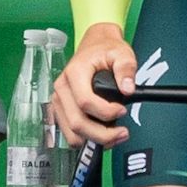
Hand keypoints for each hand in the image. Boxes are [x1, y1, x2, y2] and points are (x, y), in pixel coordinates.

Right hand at [53, 22, 138, 147]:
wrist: (94, 46)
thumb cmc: (105, 50)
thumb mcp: (122, 53)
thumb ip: (126, 69)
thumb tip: (128, 89)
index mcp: (74, 73)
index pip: (85, 101)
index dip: (106, 112)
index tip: (122, 110)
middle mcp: (62, 89)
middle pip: (77, 122)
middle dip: (102, 134)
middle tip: (123, 132)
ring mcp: (59, 101)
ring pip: (72, 132)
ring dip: (95, 140)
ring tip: (115, 136)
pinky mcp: (61, 110)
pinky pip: (70, 133)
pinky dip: (87, 139)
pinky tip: (103, 134)